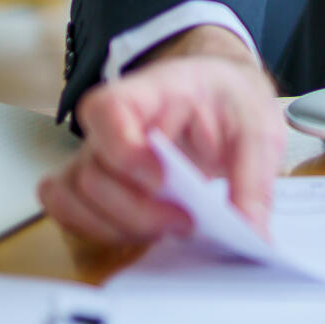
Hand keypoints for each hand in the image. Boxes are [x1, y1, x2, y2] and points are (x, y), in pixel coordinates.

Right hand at [38, 25, 284, 245]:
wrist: (220, 94)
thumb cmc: (231, 103)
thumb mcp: (259, 131)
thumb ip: (254, 181)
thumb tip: (252, 232)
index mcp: (153, 91)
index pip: (107, 110)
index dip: (124, 152)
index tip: (163, 181)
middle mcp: (112, 121)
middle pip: (93, 172)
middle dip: (137, 210)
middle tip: (185, 222)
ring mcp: (97, 149)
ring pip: (75, 196)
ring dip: (118, 225)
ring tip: (166, 227)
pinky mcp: (94, 177)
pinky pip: (65, 205)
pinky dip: (93, 227)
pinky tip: (135, 231)